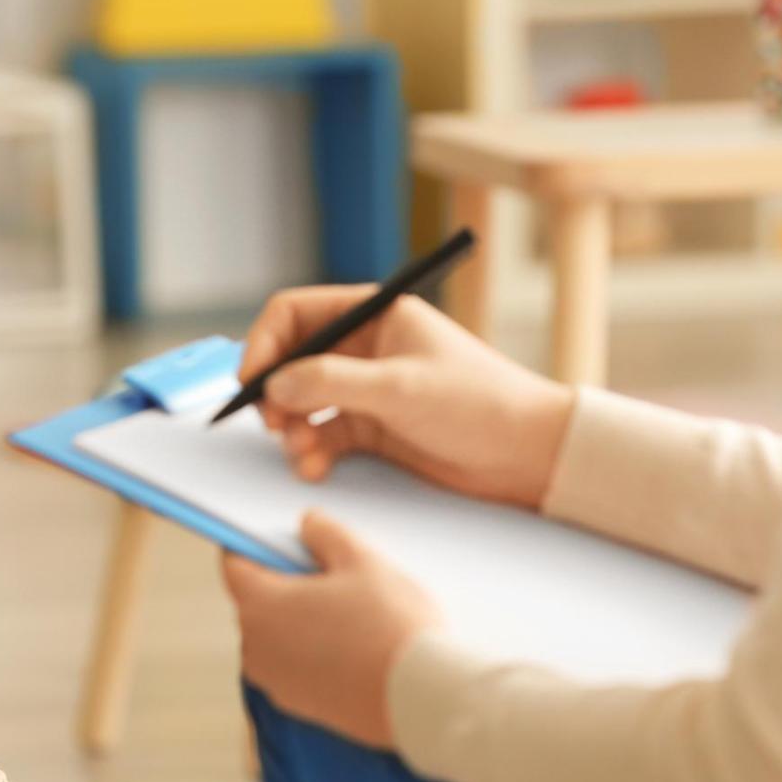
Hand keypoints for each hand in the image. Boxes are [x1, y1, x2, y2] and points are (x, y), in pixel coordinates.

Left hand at [219, 510, 440, 748]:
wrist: (423, 699)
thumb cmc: (392, 625)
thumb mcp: (362, 560)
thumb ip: (326, 533)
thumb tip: (306, 525)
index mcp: (259, 605)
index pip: (235, 565)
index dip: (253, 545)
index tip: (276, 539)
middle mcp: (255, 646)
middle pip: (257, 600)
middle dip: (285, 583)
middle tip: (331, 573)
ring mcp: (274, 680)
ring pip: (277, 635)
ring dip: (300, 620)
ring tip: (349, 612)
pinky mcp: (298, 704)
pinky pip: (294, 665)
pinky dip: (312, 651)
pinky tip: (354, 646)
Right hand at [241, 285, 575, 508]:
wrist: (529, 455)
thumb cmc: (480, 404)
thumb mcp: (400, 388)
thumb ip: (331, 382)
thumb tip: (273, 386)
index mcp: (374, 316)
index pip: (296, 313)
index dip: (264, 344)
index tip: (252, 381)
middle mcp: (364, 348)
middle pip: (291, 361)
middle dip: (274, 394)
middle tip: (272, 424)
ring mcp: (365, 390)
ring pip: (301, 403)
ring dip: (291, 429)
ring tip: (301, 452)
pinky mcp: (371, 430)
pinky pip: (321, 436)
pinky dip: (311, 452)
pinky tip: (316, 468)